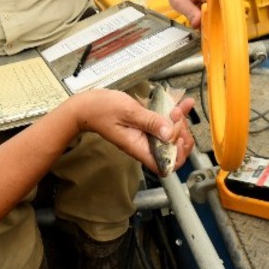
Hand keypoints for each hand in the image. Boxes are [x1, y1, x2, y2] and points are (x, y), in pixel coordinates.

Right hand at [67, 90, 194, 174]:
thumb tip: (169, 133)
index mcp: (138, 147)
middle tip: (178, 117)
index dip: (177, 155)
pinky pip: (164, 123)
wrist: (86, 107)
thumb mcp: (128, 112)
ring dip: (180, 122)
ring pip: (171, 136)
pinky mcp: (145, 125)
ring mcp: (145, 135)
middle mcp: (144, 144)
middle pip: (172, 151)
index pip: (164, 166)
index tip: (178, 136)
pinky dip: (174, 113)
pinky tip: (180, 102)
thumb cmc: (101, 110)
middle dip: (182, 134)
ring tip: (180, 107)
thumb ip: (149, 122)